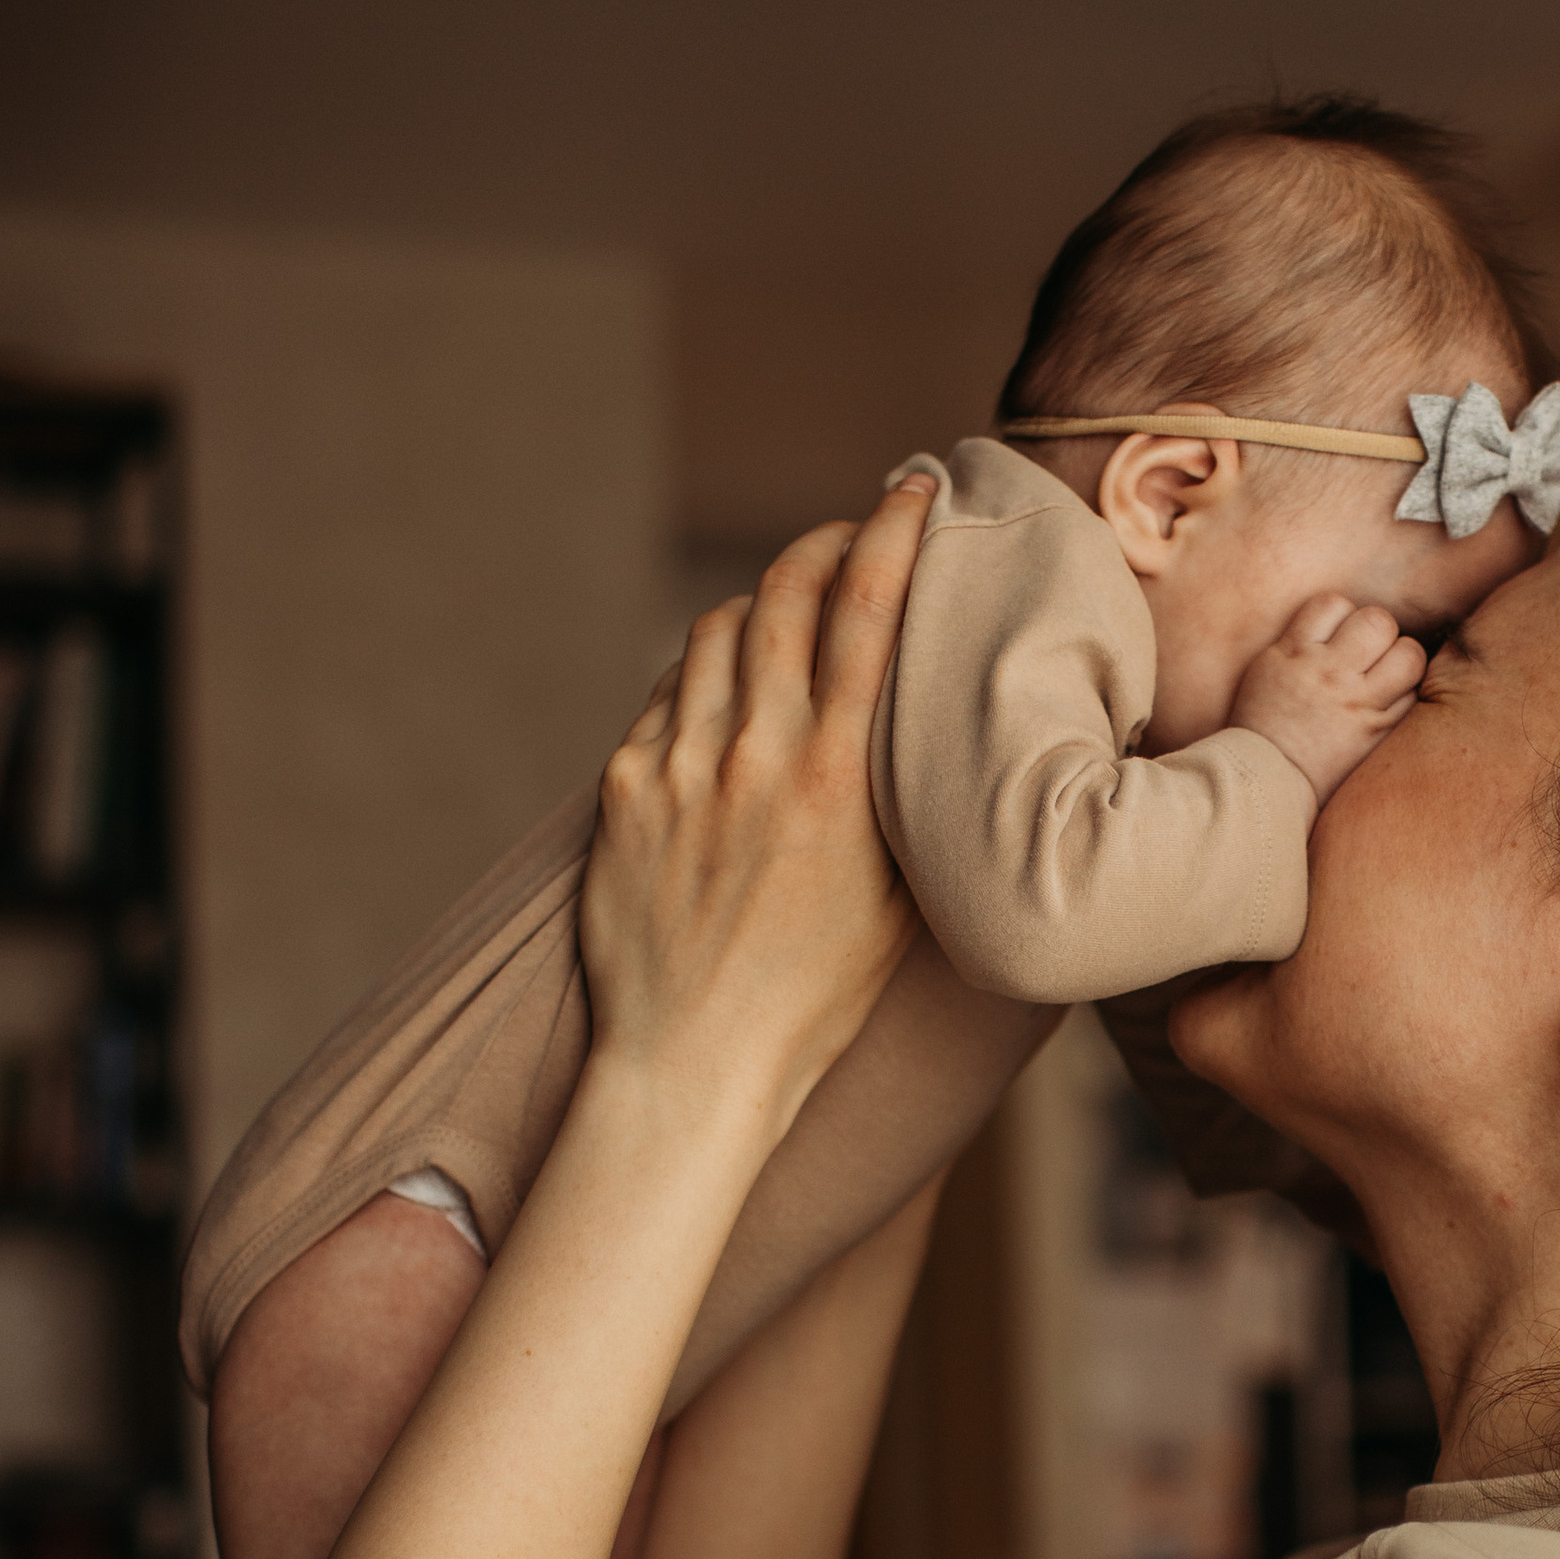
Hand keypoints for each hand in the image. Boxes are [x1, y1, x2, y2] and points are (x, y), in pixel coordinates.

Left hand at [582, 483, 925, 1144]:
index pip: (867, 613)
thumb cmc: (814, 1003)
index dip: (894, 533)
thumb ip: (908, 805)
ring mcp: (678, 769)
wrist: (693, 1067)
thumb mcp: (902, 904)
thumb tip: (937, 731)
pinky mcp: (622, 790)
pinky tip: (723, 697)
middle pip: (783, 594)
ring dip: (756, 605)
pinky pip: (663, 696)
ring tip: (784, 617)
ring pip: (714, 633)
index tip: (915, 491)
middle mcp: (754, 758)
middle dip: (822, 542)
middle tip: (848, 533)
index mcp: (836, 782)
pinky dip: (699, 676)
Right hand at [1229, 595, 1425, 807]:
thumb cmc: (1260, 725)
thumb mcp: (1267, 669)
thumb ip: (1298, 641)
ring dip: (1403, 659)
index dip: (1343, 615)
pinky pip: (1411, 697)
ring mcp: (1355, 702)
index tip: (1338, 635)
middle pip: (1378, 621)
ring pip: (1408, 655)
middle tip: (1370, 653)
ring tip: (1389, 673)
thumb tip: (1336, 622)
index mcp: (1294, 651)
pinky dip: (1405, 697)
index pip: (1334, 603)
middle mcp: (1327, 671)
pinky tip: (1387, 704)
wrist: (1261, 781)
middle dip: (1379, 631)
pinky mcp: (1375, 731)